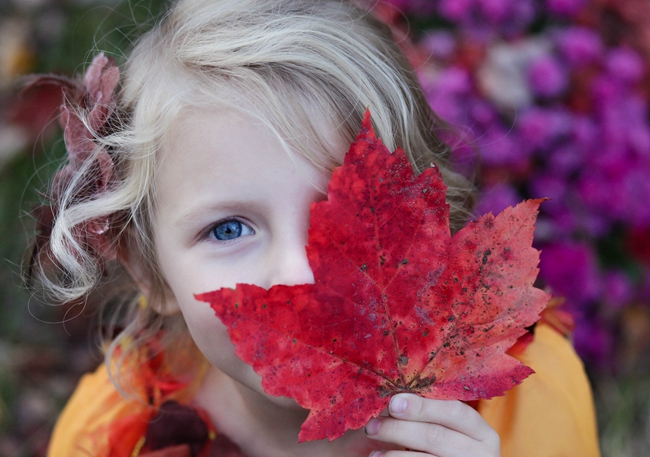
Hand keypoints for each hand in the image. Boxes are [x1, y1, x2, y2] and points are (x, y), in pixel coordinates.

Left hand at [364, 394, 500, 456]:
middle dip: (400, 429)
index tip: (393, 402)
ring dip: (394, 454)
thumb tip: (394, 396)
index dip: (423, 406)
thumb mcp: (444, 428)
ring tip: (372, 451)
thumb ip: (427, 412)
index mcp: (481, 431)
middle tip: (372, 426)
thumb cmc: (440, 445)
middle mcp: (481, 453)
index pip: (455, 411)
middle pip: (437, 436)